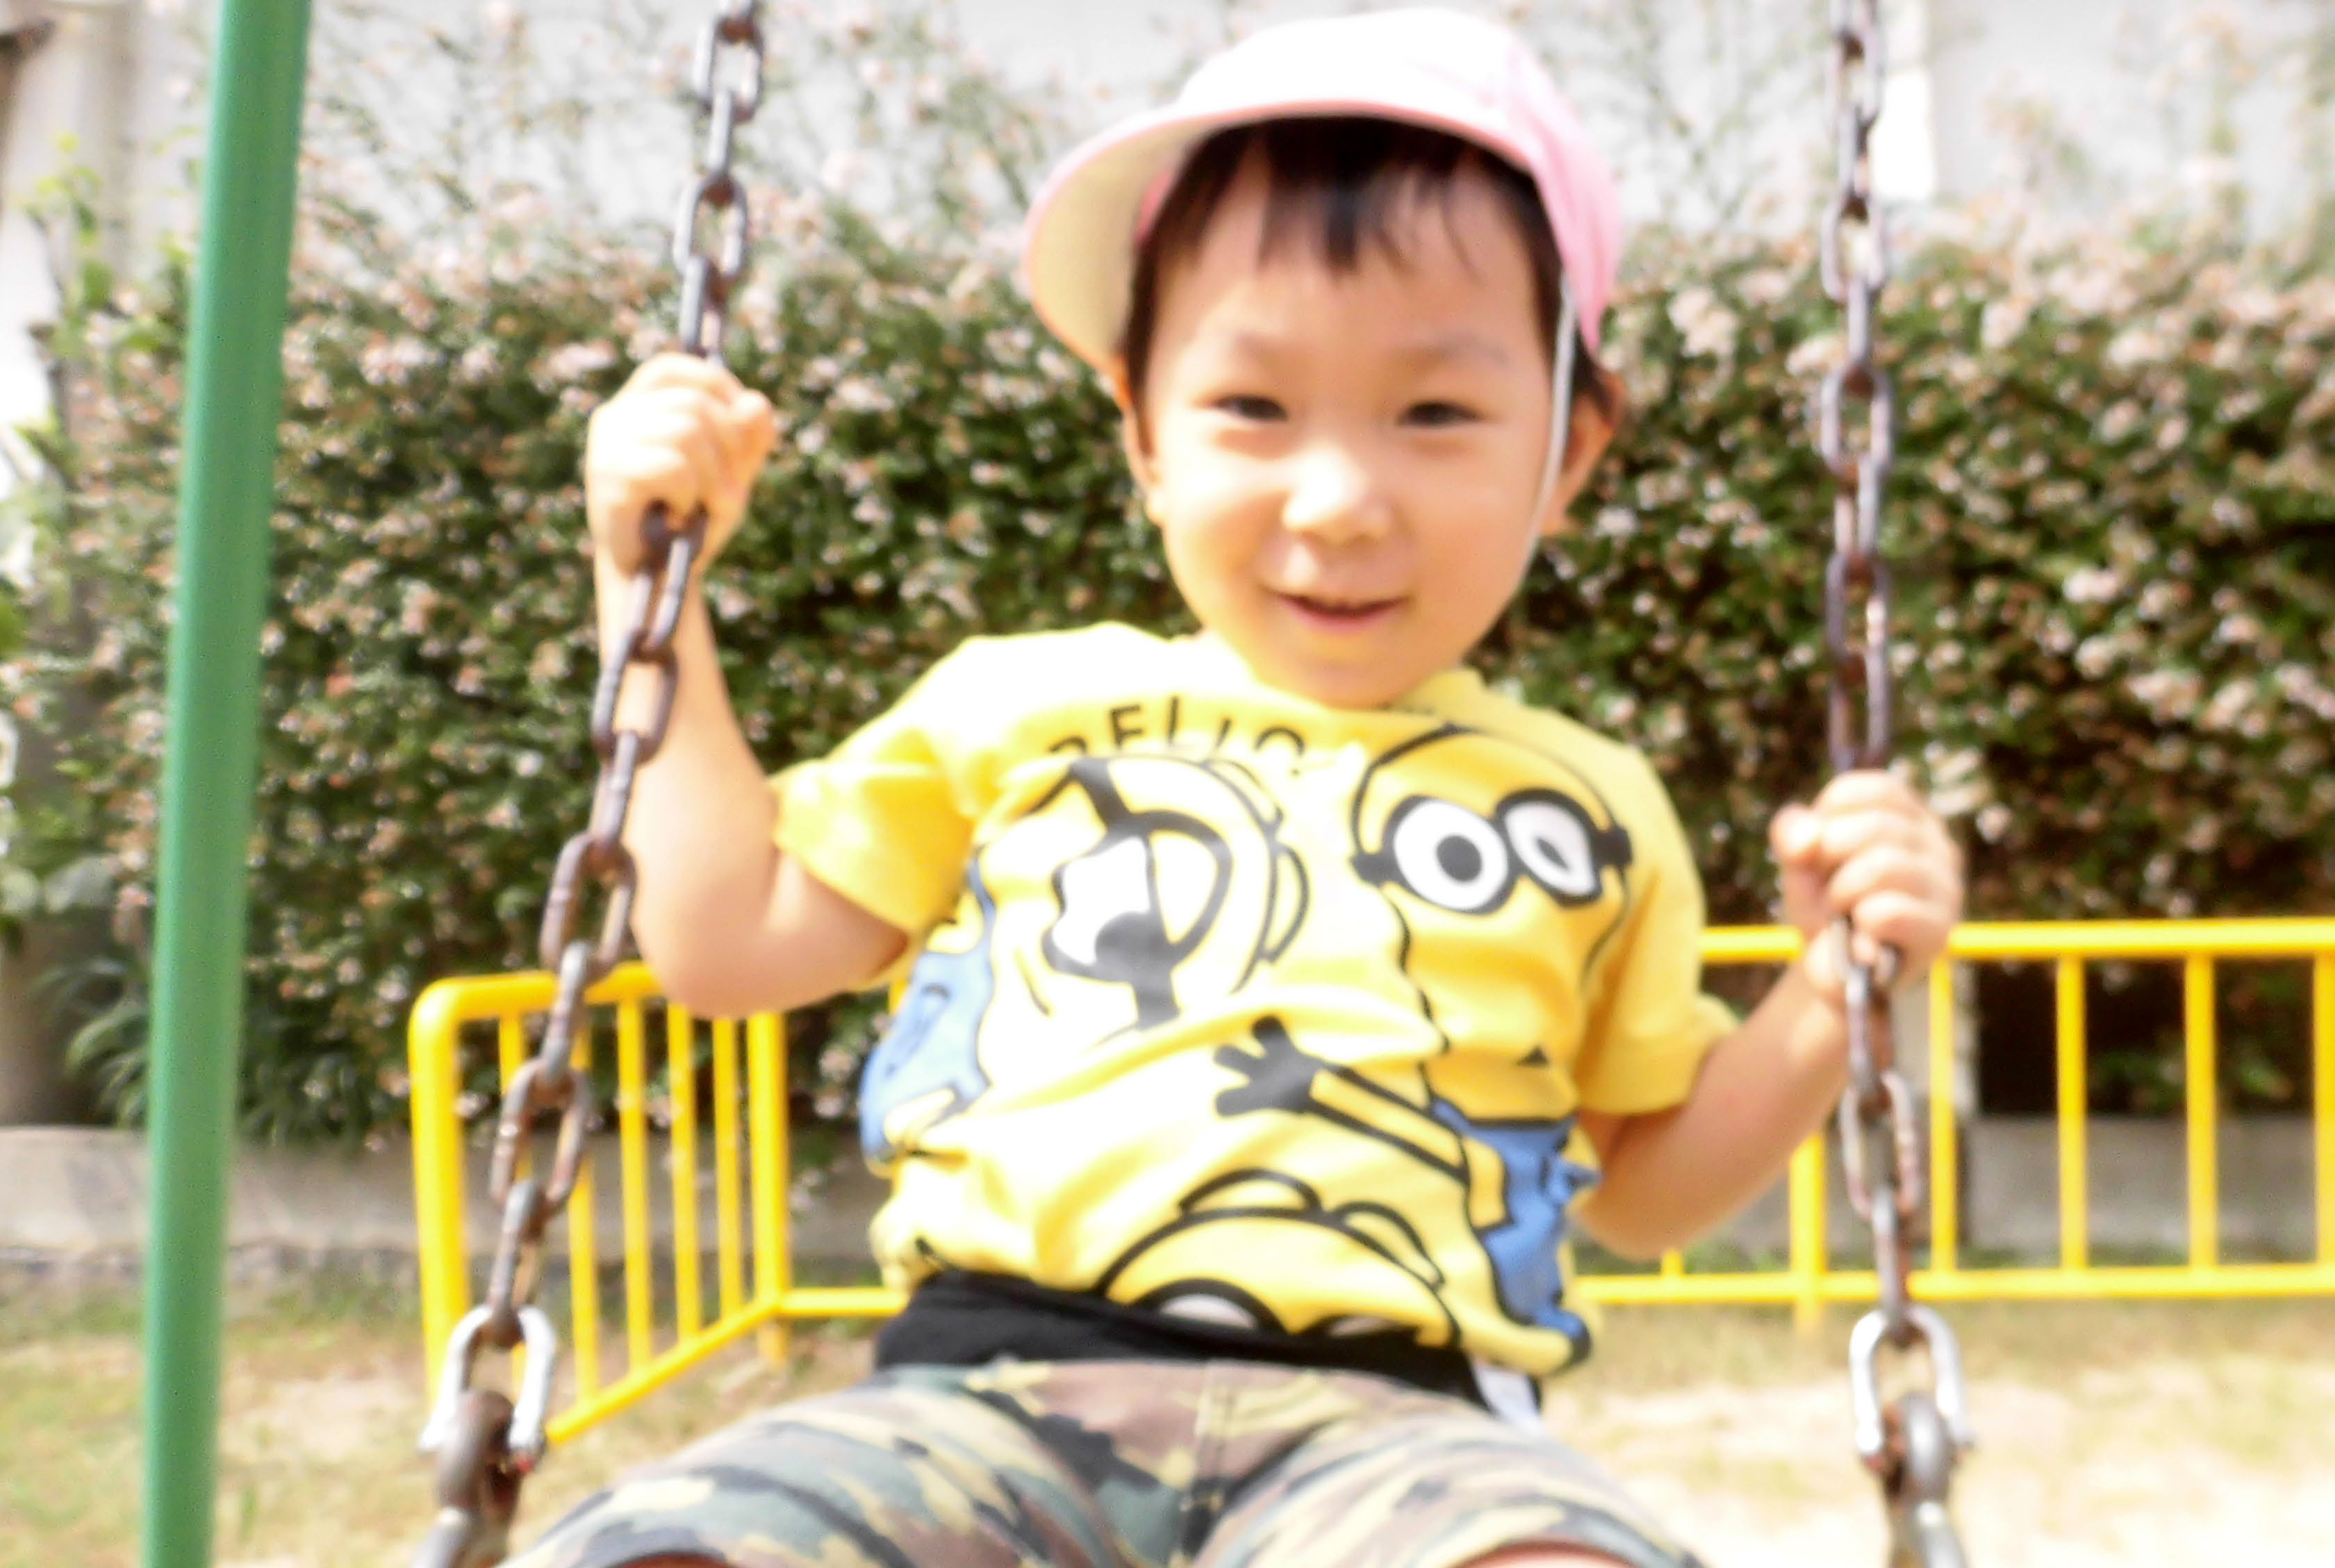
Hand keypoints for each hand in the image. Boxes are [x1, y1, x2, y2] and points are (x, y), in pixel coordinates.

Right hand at [584, 353, 775, 575]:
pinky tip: (677, 516)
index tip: (742, 423)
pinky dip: (690, 495)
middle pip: (695, 406)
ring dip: (714, 479)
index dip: (716, 387)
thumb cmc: (692, 520)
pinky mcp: (609, 478)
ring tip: (701, 509)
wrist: (658, 579)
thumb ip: (750, 435)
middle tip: (727, 492)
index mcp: (638, 406)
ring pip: (688, 432)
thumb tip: (756, 401)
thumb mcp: (733, 472)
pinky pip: (673, 467)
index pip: (676, 370)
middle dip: (730, 450)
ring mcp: (607, 446)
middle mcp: (616, 417)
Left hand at [1770, 771, 1962, 1006]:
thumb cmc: (1825, 906)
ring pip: (1882, 866)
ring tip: (1843, 914)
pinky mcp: (1940, 931)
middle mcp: (1938, 845)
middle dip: (1830, 860)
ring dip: (1841, 894)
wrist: (1834, 973)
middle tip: (1829, 890)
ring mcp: (1946, 888)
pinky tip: (1861, 940)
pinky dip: (1858, 926)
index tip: (1818, 848)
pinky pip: (1888, 912)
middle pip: (1874, 826)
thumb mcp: (1799, 862)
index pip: (1872, 789)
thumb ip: (1792, 834)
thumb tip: (1809, 837)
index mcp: (1908, 816)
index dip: (1829, 815)